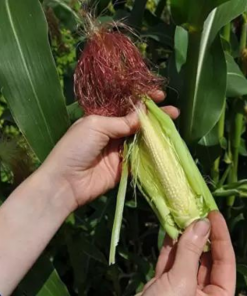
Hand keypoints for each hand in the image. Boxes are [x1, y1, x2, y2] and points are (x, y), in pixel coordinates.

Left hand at [42, 91, 178, 208]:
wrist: (66, 182)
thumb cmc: (76, 148)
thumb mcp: (96, 126)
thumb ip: (121, 122)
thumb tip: (143, 112)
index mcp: (103, 118)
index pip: (126, 106)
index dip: (142, 101)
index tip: (160, 95)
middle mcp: (112, 132)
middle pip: (137, 123)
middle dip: (155, 117)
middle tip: (174, 112)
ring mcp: (119, 151)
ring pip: (141, 139)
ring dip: (156, 134)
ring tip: (172, 126)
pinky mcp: (124, 167)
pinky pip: (141, 158)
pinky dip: (152, 153)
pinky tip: (164, 146)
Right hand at [139, 211, 235, 295]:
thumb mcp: (181, 282)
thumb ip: (191, 252)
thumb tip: (202, 223)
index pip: (225, 263)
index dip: (221, 237)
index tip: (213, 214)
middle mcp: (202, 294)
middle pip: (205, 258)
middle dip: (199, 234)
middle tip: (194, 211)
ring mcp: (182, 288)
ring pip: (186, 257)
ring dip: (182, 237)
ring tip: (181, 215)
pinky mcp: (164, 283)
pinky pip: (169, 261)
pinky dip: (168, 245)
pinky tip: (169, 228)